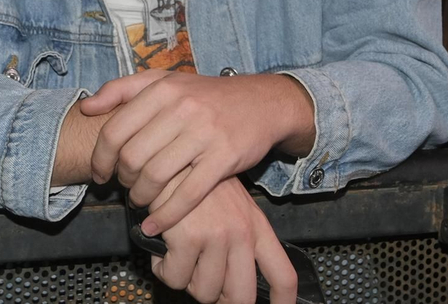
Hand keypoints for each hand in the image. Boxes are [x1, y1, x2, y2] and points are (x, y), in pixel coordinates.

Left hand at [80, 72, 308, 234]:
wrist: (263, 103)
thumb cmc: (206, 96)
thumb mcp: (165, 82)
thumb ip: (122, 90)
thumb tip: (86, 108)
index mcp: (163, 89)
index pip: (115, 129)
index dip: (100, 158)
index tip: (100, 173)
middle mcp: (182, 108)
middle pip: (133, 157)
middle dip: (123, 180)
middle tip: (125, 187)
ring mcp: (205, 133)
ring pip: (156, 177)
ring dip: (141, 198)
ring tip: (141, 202)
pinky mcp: (225, 158)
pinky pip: (187, 195)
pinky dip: (165, 216)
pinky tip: (154, 225)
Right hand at [149, 175, 296, 303]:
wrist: (171, 159)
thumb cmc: (197, 183)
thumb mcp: (233, 207)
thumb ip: (240, 242)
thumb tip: (232, 282)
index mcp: (257, 228)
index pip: (283, 276)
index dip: (283, 303)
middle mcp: (242, 234)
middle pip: (241, 297)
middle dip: (219, 299)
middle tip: (202, 283)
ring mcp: (217, 236)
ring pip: (204, 292)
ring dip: (187, 281)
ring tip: (180, 259)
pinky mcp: (190, 237)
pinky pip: (175, 278)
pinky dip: (164, 270)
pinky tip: (164, 251)